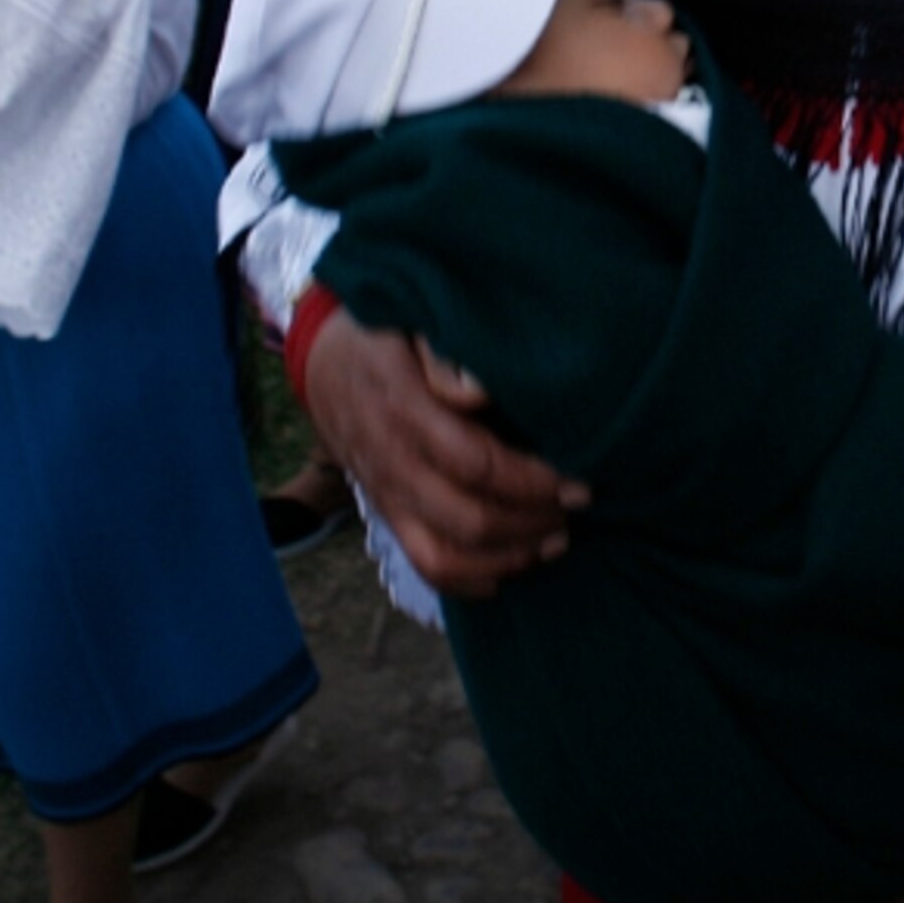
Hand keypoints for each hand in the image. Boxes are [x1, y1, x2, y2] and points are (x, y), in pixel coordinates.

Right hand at [302, 313, 584, 595]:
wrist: (326, 361)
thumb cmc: (385, 335)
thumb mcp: (411, 323)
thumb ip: (445, 356)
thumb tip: (480, 391)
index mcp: (404, 411)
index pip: (475, 464)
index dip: (531, 481)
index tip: (577, 481)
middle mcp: (393, 464)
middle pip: (467, 520)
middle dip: (531, 523)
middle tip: (576, 509)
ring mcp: (386, 495)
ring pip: (443, 557)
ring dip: (507, 558)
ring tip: (555, 542)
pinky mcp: (387, 513)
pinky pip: (423, 564)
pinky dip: (470, 580)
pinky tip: (511, 568)